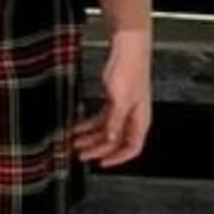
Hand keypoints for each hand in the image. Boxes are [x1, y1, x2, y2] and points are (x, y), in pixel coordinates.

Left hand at [74, 31, 151, 165]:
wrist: (127, 49)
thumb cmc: (129, 71)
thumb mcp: (120, 100)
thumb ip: (115, 122)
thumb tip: (111, 139)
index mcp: (139, 120)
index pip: (131, 147)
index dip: (117, 158)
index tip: (100, 163)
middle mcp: (132, 116)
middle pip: (115, 140)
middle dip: (97, 148)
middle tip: (79, 153)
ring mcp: (123, 108)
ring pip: (106, 129)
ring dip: (90, 136)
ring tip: (74, 141)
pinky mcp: (113, 98)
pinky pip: (100, 116)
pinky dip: (88, 123)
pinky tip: (77, 125)